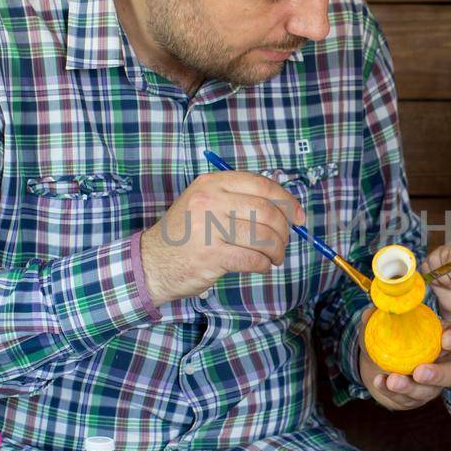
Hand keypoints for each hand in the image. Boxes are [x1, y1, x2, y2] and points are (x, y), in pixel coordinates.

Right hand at [137, 170, 304, 305]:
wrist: (152, 262)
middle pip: (267, 211)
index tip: (299, 217)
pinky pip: (252, 259)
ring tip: (274, 257)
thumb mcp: (205, 203)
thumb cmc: (186, 234)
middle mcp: (210, 201)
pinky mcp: (211, 256)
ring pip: (263, 236)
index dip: (287, 201)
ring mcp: (209, 228)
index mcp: (212, 183)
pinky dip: (263, 265)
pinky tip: (260, 266)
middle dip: (284, 231)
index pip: (262, 185)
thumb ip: (239, 199)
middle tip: (283, 243)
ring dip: (276, 250)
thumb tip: (286, 208)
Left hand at [357, 317, 450, 410]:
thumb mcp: (385, 324)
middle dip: (437, 374)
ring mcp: (431, 385)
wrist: (377, 363)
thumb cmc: (390, 336)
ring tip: (392, 380)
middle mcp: (443, 363)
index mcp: (444, 338)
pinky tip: (380, 382)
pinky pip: (406, 399)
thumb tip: (370, 314)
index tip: (446, 339)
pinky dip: (391, 391)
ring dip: (410, 387)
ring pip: (428, 391)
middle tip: (419, 372)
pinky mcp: (415, 399)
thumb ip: (380, 317)